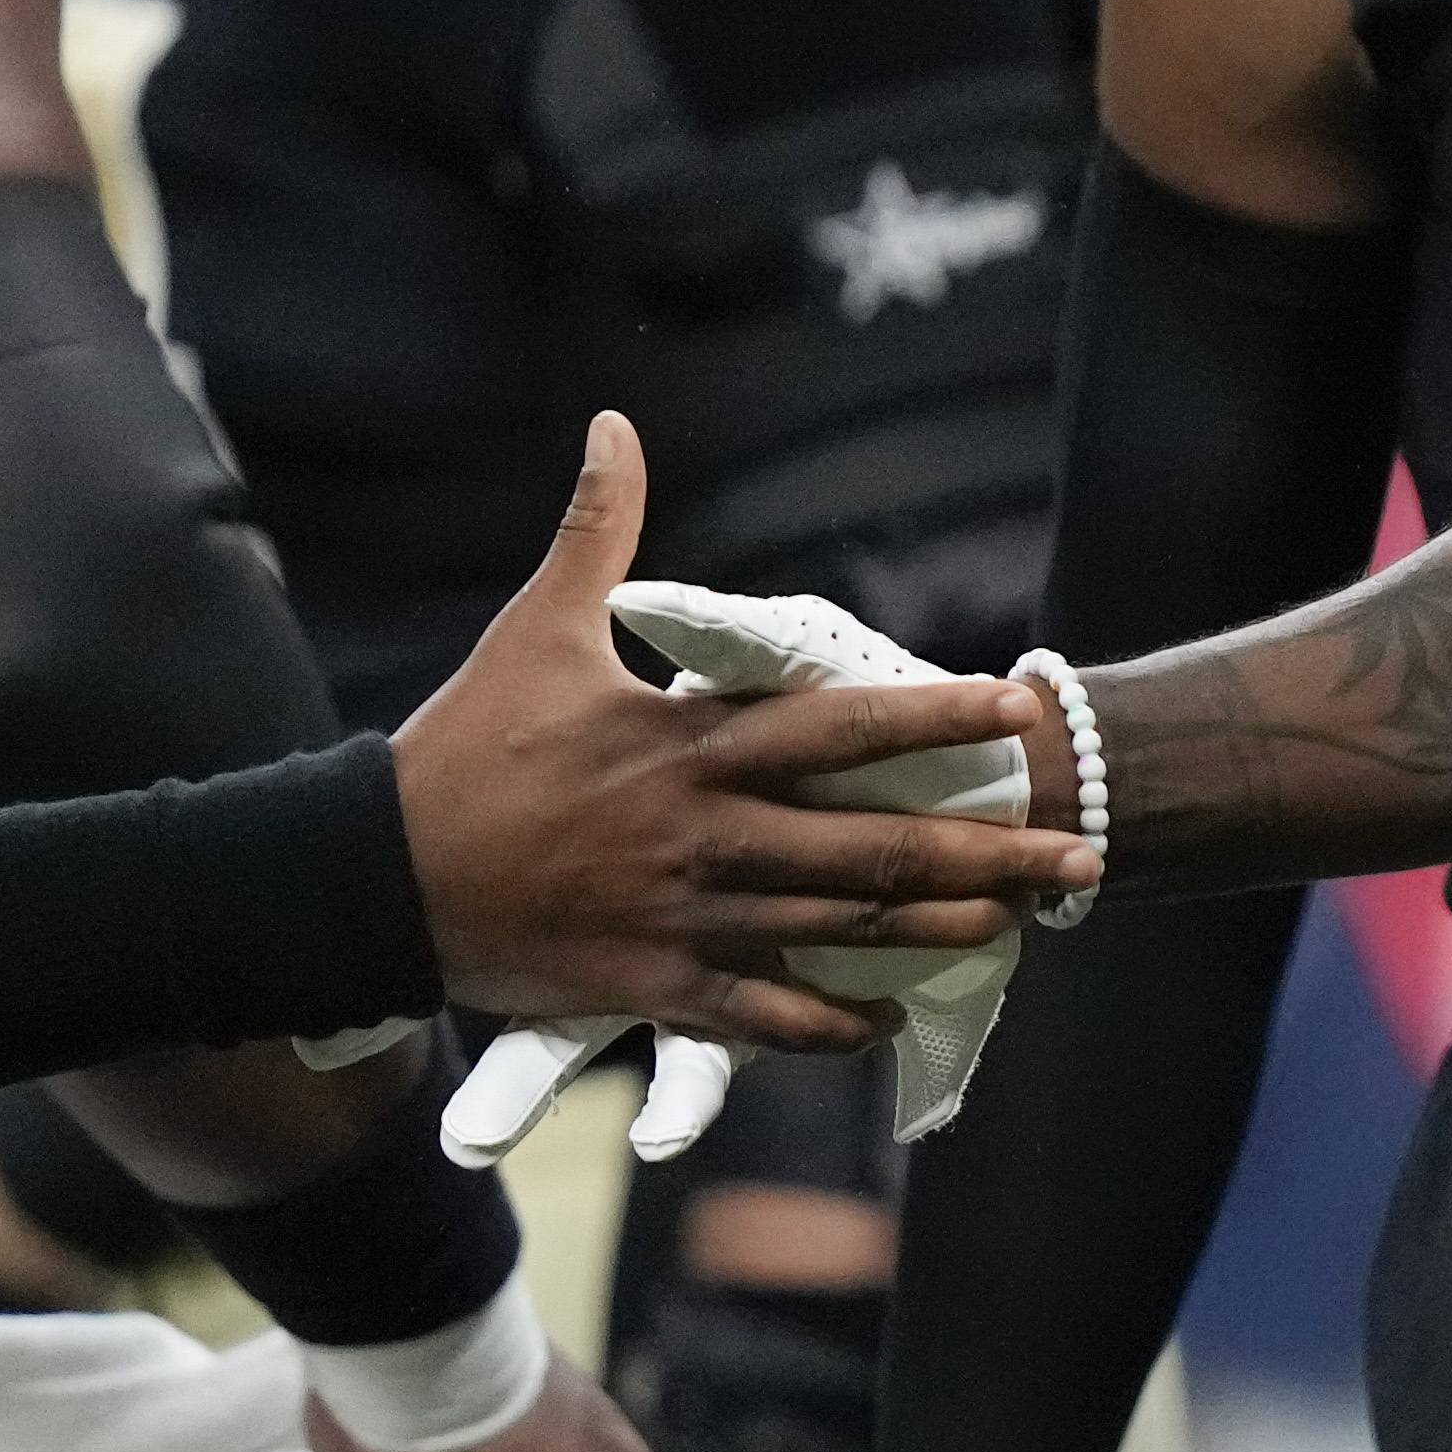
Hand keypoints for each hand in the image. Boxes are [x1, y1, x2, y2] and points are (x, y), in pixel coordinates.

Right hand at [392, 420, 1095, 1044]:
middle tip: (1077, 856)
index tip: (1017, 708)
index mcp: (689, 747)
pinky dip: (831, 1025)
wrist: (374, 881)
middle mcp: (707, 838)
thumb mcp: (535, 630)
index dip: (937, 715)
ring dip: (937, 932)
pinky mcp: (655, 990)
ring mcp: (687, 922)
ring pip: (839, 933)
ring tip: (1017, 925)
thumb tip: (611, 425)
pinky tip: (888, 1019)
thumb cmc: (462, 750)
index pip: (842, 724)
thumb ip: (595, 531)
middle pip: (875, 848)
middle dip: (986, 855)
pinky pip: (764, 1019)